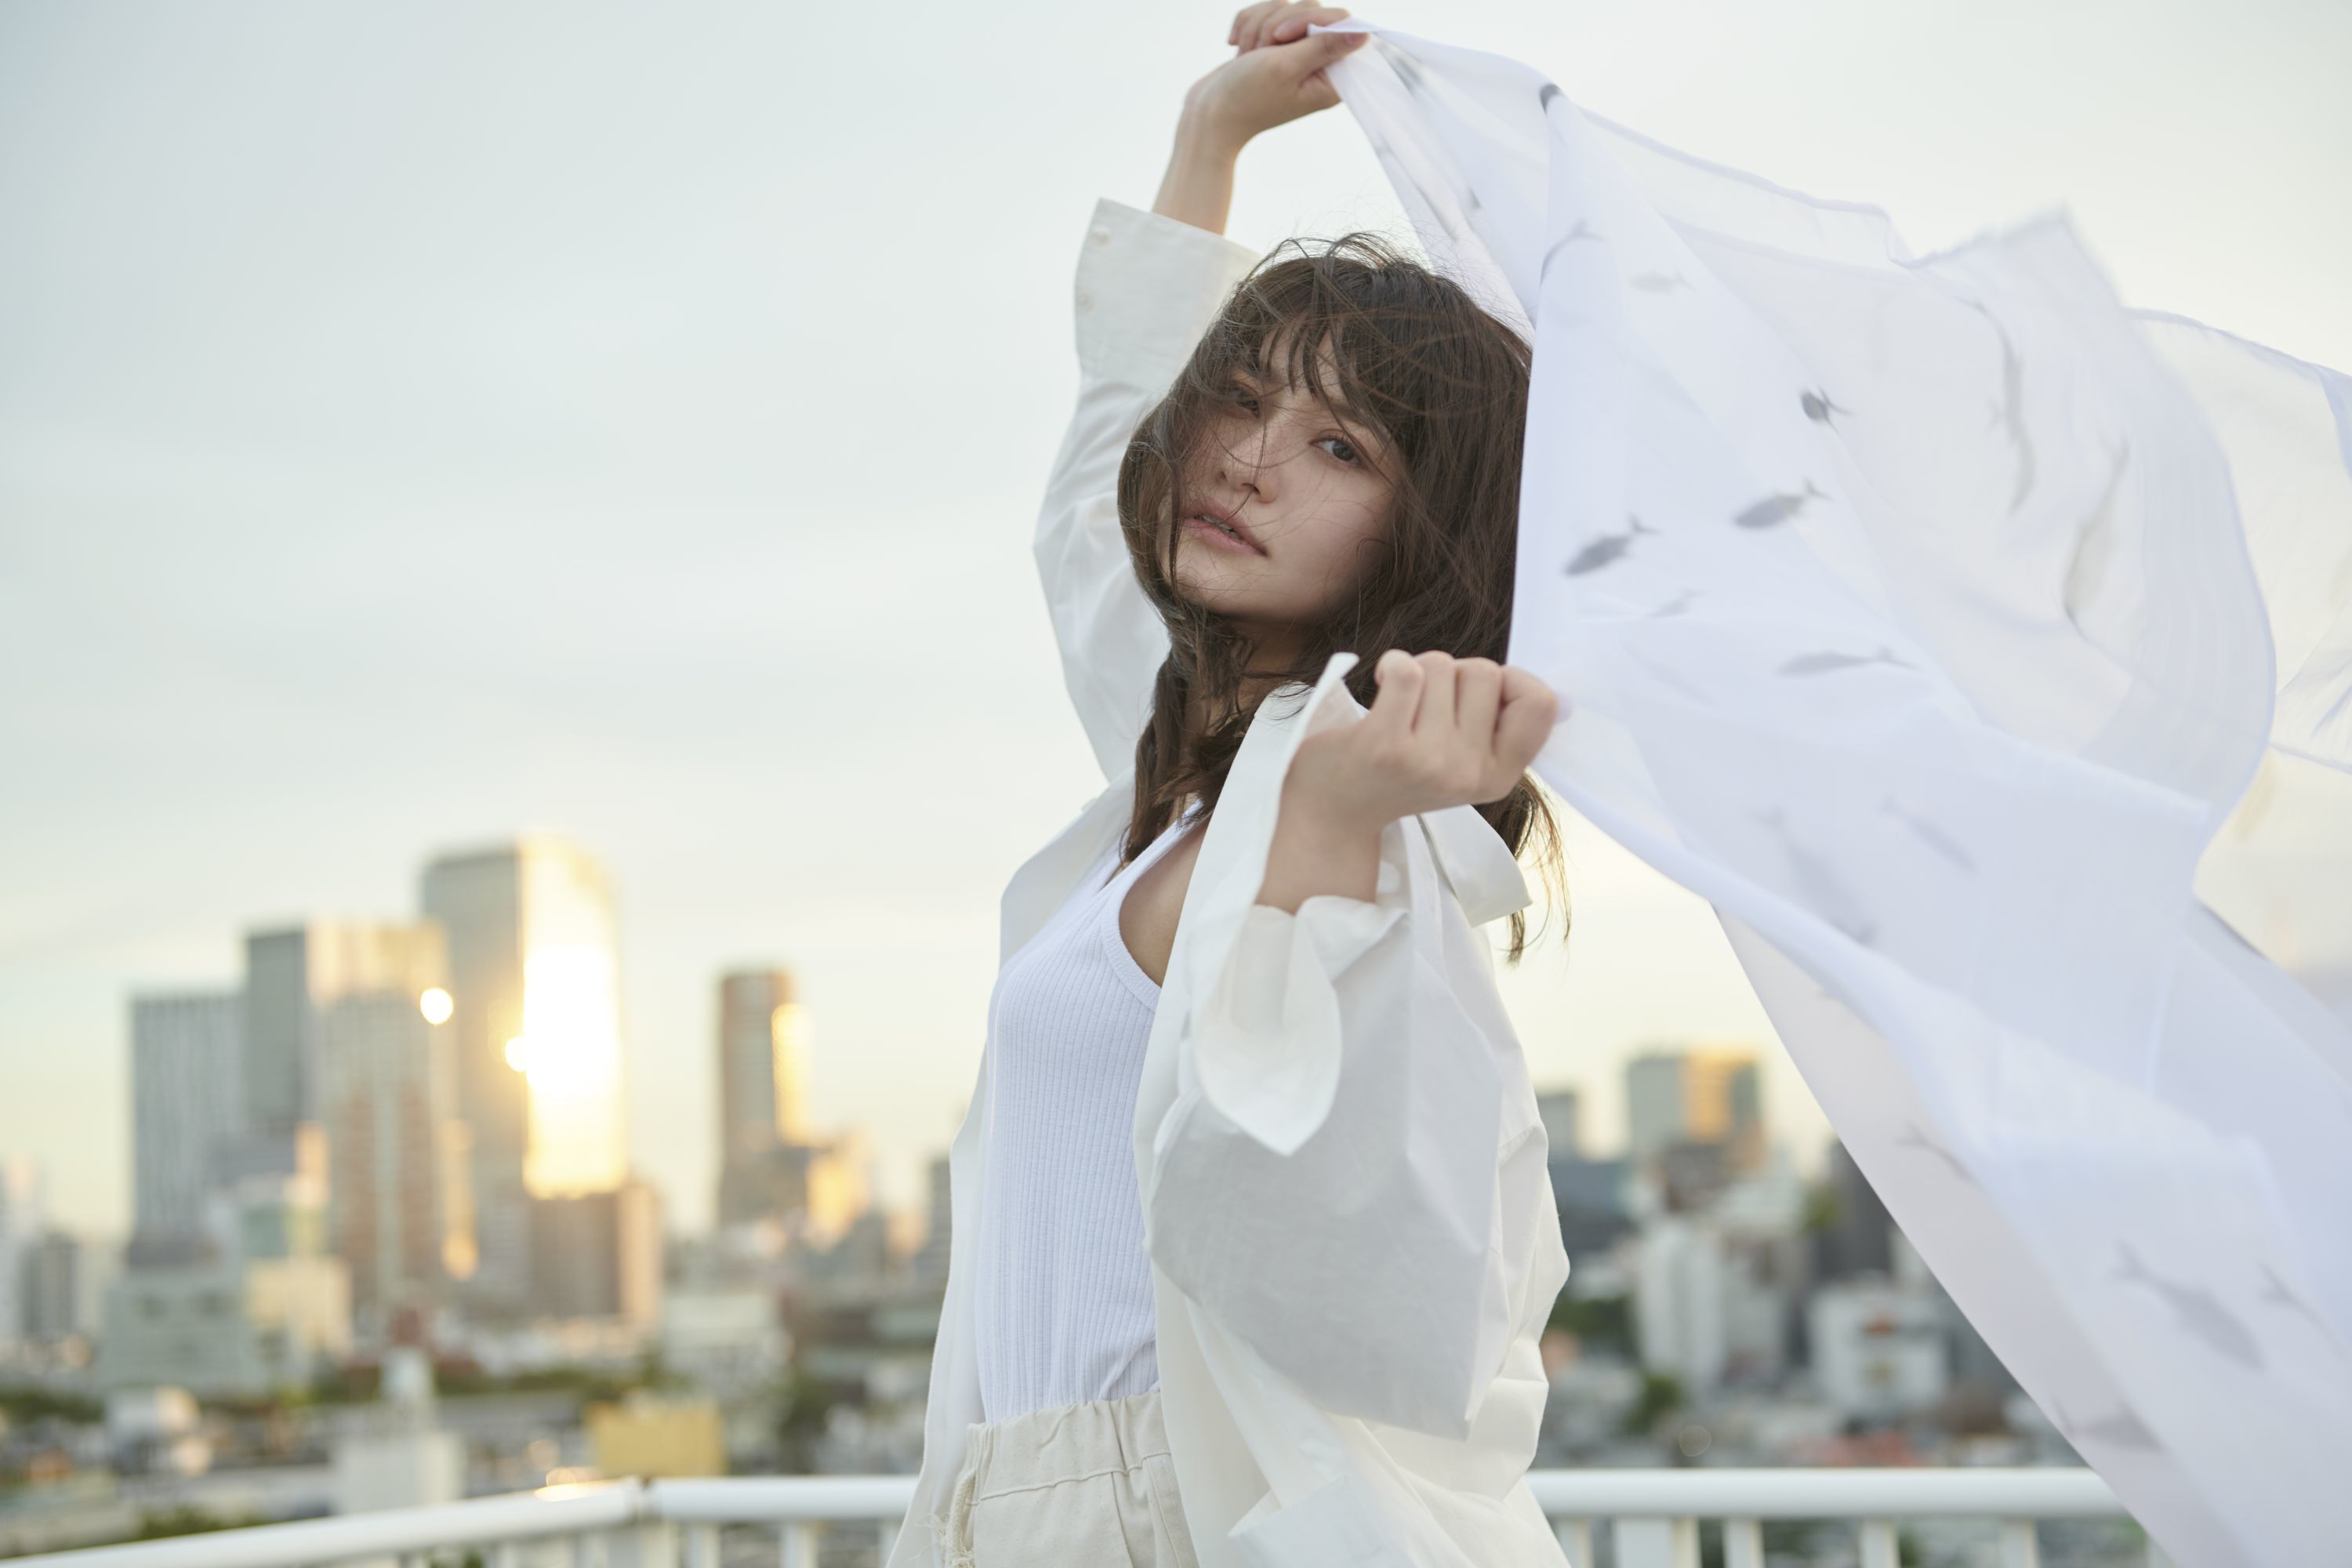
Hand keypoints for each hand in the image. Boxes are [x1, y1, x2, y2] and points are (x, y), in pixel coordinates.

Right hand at [1181, 4, 1367, 155]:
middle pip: (1311, 9)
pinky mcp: (1272, 46)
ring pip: (1284, 7)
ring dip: (1258, 27)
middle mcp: (1316, 64)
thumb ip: (1324, 46)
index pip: (1340, 24)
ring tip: (1248, 56)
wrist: (1206, 114)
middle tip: (1262, 54)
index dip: (1309, 20)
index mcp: (1330, 77)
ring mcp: (1293, 53)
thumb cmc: (1245, 98)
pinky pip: (1265, 13)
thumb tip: (1365, 33)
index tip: (1282, 39)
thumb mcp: (1286, 67)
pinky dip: (1247, 26)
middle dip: (1277, 24)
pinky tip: (1237, 49)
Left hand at [1286, 652, 1560, 833]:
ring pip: (1443, 665)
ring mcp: (1429, 761)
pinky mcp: (1385, 744)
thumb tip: (1558, 696)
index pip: (1541, 704)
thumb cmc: (1402, 770)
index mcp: (1499, 777)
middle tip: (1427, 705)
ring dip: (1419, 671)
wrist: (1335, 809)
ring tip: (1400, 705)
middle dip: (1454, 673)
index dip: (1512, 679)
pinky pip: (1407, 669)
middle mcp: (1469, 773)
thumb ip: (1503, 727)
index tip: (1476, 693)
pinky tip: (1381, 686)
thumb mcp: (1465, 762)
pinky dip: (1391, 665)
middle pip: (1486, 671)